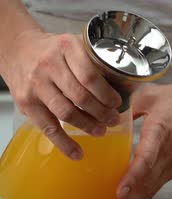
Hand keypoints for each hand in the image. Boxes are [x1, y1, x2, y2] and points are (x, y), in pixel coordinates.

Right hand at [0, 31, 121, 158]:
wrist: (18, 50)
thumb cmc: (53, 51)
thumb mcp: (75, 46)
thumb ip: (94, 63)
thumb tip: (126, 87)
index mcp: (66, 48)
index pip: (90, 76)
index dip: (106, 94)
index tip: (117, 103)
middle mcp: (49, 65)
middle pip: (80, 96)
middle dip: (101, 112)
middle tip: (113, 120)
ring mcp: (36, 85)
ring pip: (66, 112)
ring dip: (88, 125)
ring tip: (101, 131)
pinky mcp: (26, 103)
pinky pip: (48, 127)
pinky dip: (64, 143)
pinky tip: (77, 153)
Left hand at [108, 81, 171, 198]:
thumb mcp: (150, 95)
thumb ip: (125, 105)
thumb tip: (102, 113)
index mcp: (161, 133)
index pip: (146, 159)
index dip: (133, 178)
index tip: (119, 192)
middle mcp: (170, 153)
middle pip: (148, 184)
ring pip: (153, 188)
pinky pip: (159, 184)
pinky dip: (144, 196)